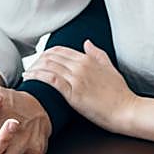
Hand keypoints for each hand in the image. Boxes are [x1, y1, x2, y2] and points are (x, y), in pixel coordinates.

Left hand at [22, 39, 137, 133]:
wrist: (127, 110)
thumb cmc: (120, 93)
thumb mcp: (110, 68)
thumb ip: (98, 54)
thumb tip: (87, 42)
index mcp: (88, 59)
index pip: (59, 50)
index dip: (45, 54)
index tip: (38, 61)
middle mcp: (81, 65)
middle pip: (50, 57)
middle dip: (37, 61)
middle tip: (29, 69)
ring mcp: (76, 78)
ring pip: (47, 66)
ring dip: (33, 69)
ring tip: (26, 75)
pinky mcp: (73, 92)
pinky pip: (50, 79)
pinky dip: (37, 77)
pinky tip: (29, 79)